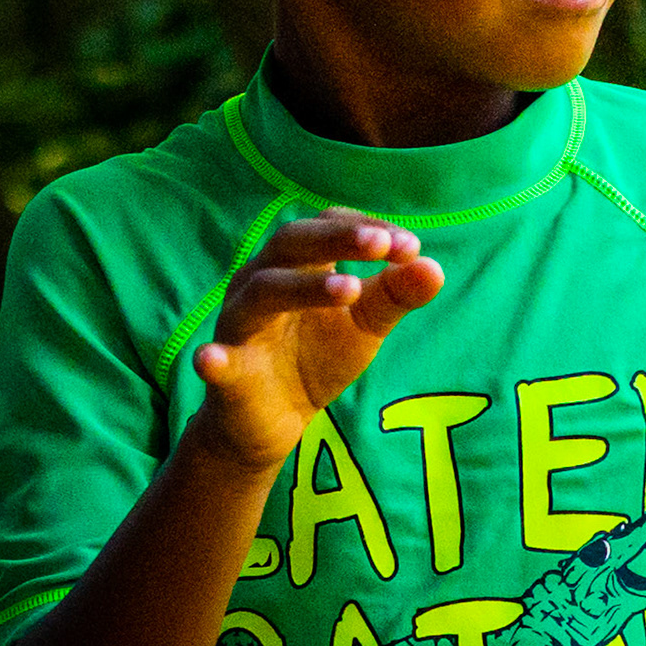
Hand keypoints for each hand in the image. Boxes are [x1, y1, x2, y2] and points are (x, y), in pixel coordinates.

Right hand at [190, 209, 444, 471]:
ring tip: (351, 289)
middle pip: (292, 243)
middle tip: (382, 245)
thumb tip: (433, 267)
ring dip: (306, 287)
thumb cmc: (320, 356)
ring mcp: (239, 324)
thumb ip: (396, 296)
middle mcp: (261, 281)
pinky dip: (213, 358)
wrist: (277, 420)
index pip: (327, 225)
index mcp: (297, 263)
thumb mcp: (366, 325)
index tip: (410, 247)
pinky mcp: (225, 371)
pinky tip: (212, 358)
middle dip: (338, 239)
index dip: (366, 229)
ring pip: (263, 292)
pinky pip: (215, 361)